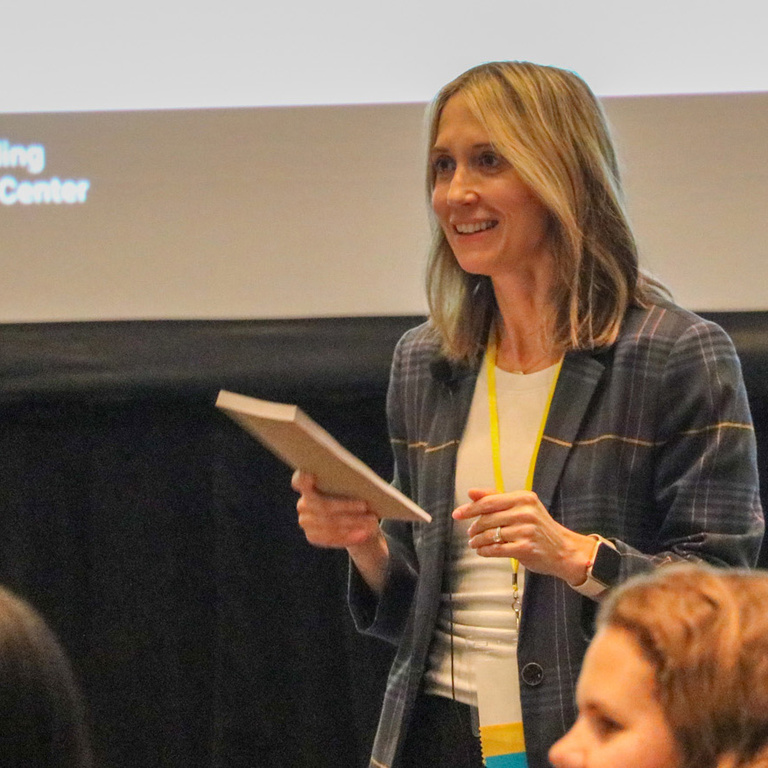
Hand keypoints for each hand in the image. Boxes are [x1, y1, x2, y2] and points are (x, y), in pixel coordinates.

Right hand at [292, 470, 380, 548]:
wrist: (351, 520)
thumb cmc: (352, 495)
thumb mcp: (351, 487)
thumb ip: (349, 483)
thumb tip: (362, 485)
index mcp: (307, 485)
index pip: (300, 480)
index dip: (303, 479)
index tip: (311, 476)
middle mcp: (303, 504)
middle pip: (323, 505)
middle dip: (345, 506)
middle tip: (364, 505)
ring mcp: (305, 522)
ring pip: (330, 523)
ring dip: (352, 522)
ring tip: (370, 520)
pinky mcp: (312, 536)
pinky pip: (331, 538)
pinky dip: (349, 535)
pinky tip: (363, 533)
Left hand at [452, 487, 594, 585]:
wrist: (564, 550)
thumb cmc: (539, 527)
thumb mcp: (522, 506)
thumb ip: (496, 498)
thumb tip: (471, 493)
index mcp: (523, 497)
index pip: (489, 501)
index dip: (470, 508)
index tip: (457, 514)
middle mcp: (525, 512)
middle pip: (487, 519)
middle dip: (474, 527)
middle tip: (470, 532)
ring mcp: (526, 530)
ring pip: (490, 535)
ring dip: (478, 541)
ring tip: (474, 543)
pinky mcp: (525, 548)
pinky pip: (496, 549)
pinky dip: (485, 551)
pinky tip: (482, 551)